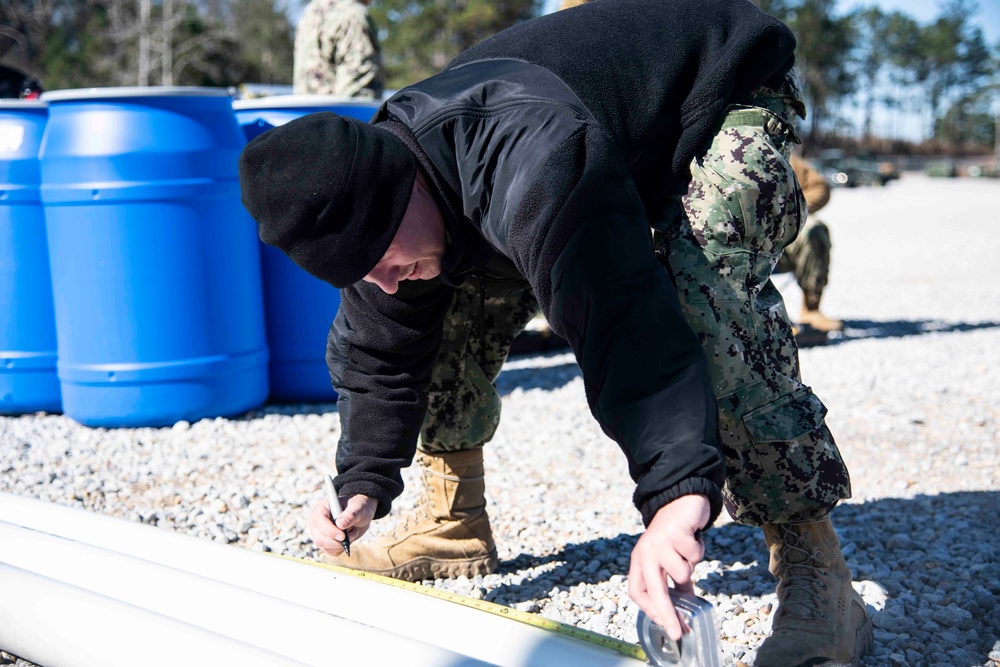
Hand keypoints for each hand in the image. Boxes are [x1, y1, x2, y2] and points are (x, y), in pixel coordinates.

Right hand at [308, 493, 377, 555]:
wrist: (361, 514)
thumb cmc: (358, 507)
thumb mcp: (358, 507)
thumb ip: (350, 515)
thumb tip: (340, 524)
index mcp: (321, 508)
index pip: (318, 520)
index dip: (329, 530)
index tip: (343, 536)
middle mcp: (317, 521)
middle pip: (319, 538)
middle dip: (336, 542)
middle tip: (349, 537)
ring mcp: (320, 533)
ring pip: (325, 547)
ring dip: (342, 544)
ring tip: (353, 531)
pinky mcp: (326, 543)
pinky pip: (332, 552)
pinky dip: (342, 548)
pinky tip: (349, 537)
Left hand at [628, 494, 710, 640]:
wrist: (681, 501)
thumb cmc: (674, 536)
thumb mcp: (667, 559)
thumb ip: (673, 583)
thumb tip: (683, 611)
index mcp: (639, 560)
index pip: (637, 591)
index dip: (650, 609)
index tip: (665, 624)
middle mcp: (645, 552)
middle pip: (654, 590)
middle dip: (667, 613)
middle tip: (677, 632)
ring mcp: (659, 542)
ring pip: (682, 573)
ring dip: (691, 564)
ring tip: (687, 550)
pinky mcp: (676, 533)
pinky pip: (695, 556)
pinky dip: (698, 550)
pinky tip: (692, 537)